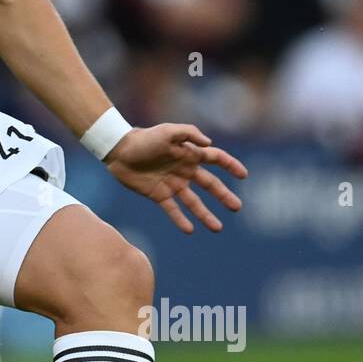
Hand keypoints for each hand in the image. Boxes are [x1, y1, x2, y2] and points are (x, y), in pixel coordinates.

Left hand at [104, 123, 246, 233]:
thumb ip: (189, 134)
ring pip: (194, 202)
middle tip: (237, 207)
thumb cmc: (144, 138)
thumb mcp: (167, 131)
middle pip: (209, 185)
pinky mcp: (159, 195)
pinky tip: (190, 230)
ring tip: (218, 228)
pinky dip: (181, 220)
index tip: (243, 175)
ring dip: (206, 215)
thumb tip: (209, 144)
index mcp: (189, 154)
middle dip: (223, 196)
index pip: (215, 159)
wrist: (119, 150)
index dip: (230, 165)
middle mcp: (184, 170)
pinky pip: (173, 210)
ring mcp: (173, 184)